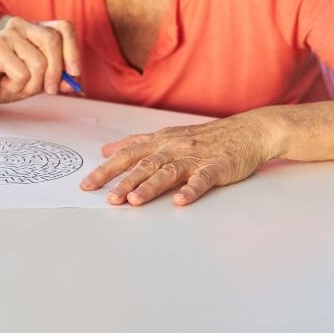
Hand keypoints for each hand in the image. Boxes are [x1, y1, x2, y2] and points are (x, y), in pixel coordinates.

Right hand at [0, 18, 81, 105]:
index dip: (73, 50)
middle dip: (56, 72)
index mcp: (35, 28)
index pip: (64, 27)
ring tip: (18, 84)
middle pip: (53, 42)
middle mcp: (22, 25)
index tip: (75, 73)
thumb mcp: (38, 81)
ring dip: (32, 84)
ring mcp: (8, 34)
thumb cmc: (5, 80)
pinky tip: (5, 81)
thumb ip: (57, 79)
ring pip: (39, 62)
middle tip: (48, 90)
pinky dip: (17, 86)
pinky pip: (22, 72)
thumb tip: (74, 82)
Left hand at [79, 111, 282, 205]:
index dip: (106, 170)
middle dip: (122, 181)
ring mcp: (195, 157)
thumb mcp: (167, 135)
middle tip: (107, 198)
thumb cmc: (205, 136)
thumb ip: (136, 143)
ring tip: (134, 201)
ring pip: (168, 172)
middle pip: (143, 164)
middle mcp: (173, 147)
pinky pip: (202, 179)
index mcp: (159, 141)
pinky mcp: (217, 167)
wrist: (247, 131)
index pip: (126, 155)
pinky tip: (180, 201)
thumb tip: (107, 150)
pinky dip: (191, 190)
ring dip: (150, 187)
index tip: (86, 185)